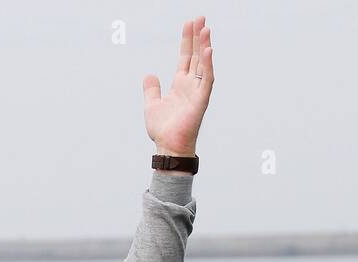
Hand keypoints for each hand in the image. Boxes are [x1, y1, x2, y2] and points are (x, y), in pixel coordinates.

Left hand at [143, 15, 214, 156]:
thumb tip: (149, 75)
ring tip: (205, 29)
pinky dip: (208, 65)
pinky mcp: (201, 100)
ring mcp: (197, 92)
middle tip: (200, 18)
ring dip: (205, 46)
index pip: (186, 57)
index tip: (190, 24)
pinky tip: (208, 51)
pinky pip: (206, 80)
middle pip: (196, 56)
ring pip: (203, 64)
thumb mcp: (152, 105)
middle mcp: (191, 85)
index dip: (187, 40)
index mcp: (180, 84)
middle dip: (198, 37)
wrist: (167, 147)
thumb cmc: (163, 130)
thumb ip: (151, 89)